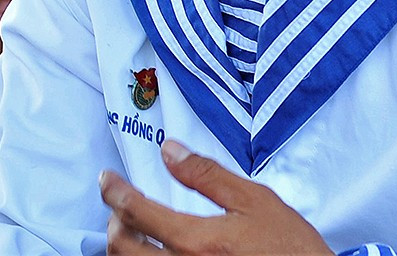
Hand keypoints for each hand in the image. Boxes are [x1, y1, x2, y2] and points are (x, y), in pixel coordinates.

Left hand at [101, 141, 333, 255]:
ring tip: (130, 230)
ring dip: (122, 248)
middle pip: (122, 249)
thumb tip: (170, 151)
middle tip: (118, 206)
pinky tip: (153, 252)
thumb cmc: (290, 248)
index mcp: (197, 242)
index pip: (137, 212)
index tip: (107, 180)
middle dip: (112, 223)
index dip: (114, 192)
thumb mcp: (255, 201)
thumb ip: (207, 176)